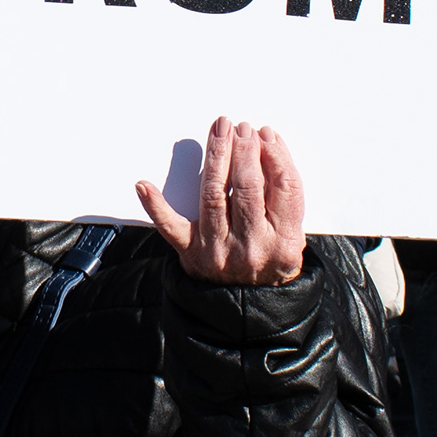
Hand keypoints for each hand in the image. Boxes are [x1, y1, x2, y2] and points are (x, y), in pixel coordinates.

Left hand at [136, 117, 307, 285]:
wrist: (246, 308)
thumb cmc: (269, 261)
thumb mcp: (292, 237)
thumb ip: (285, 202)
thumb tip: (268, 149)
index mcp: (283, 242)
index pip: (284, 189)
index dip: (276, 156)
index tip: (267, 134)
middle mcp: (251, 247)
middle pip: (248, 188)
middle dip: (245, 151)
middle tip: (242, 128)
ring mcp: (217, 250)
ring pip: (213, 196)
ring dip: (216, 158)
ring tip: (220, 132)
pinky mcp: (190, 253)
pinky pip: (170, 228)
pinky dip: (155, 206)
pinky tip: (144, 185)